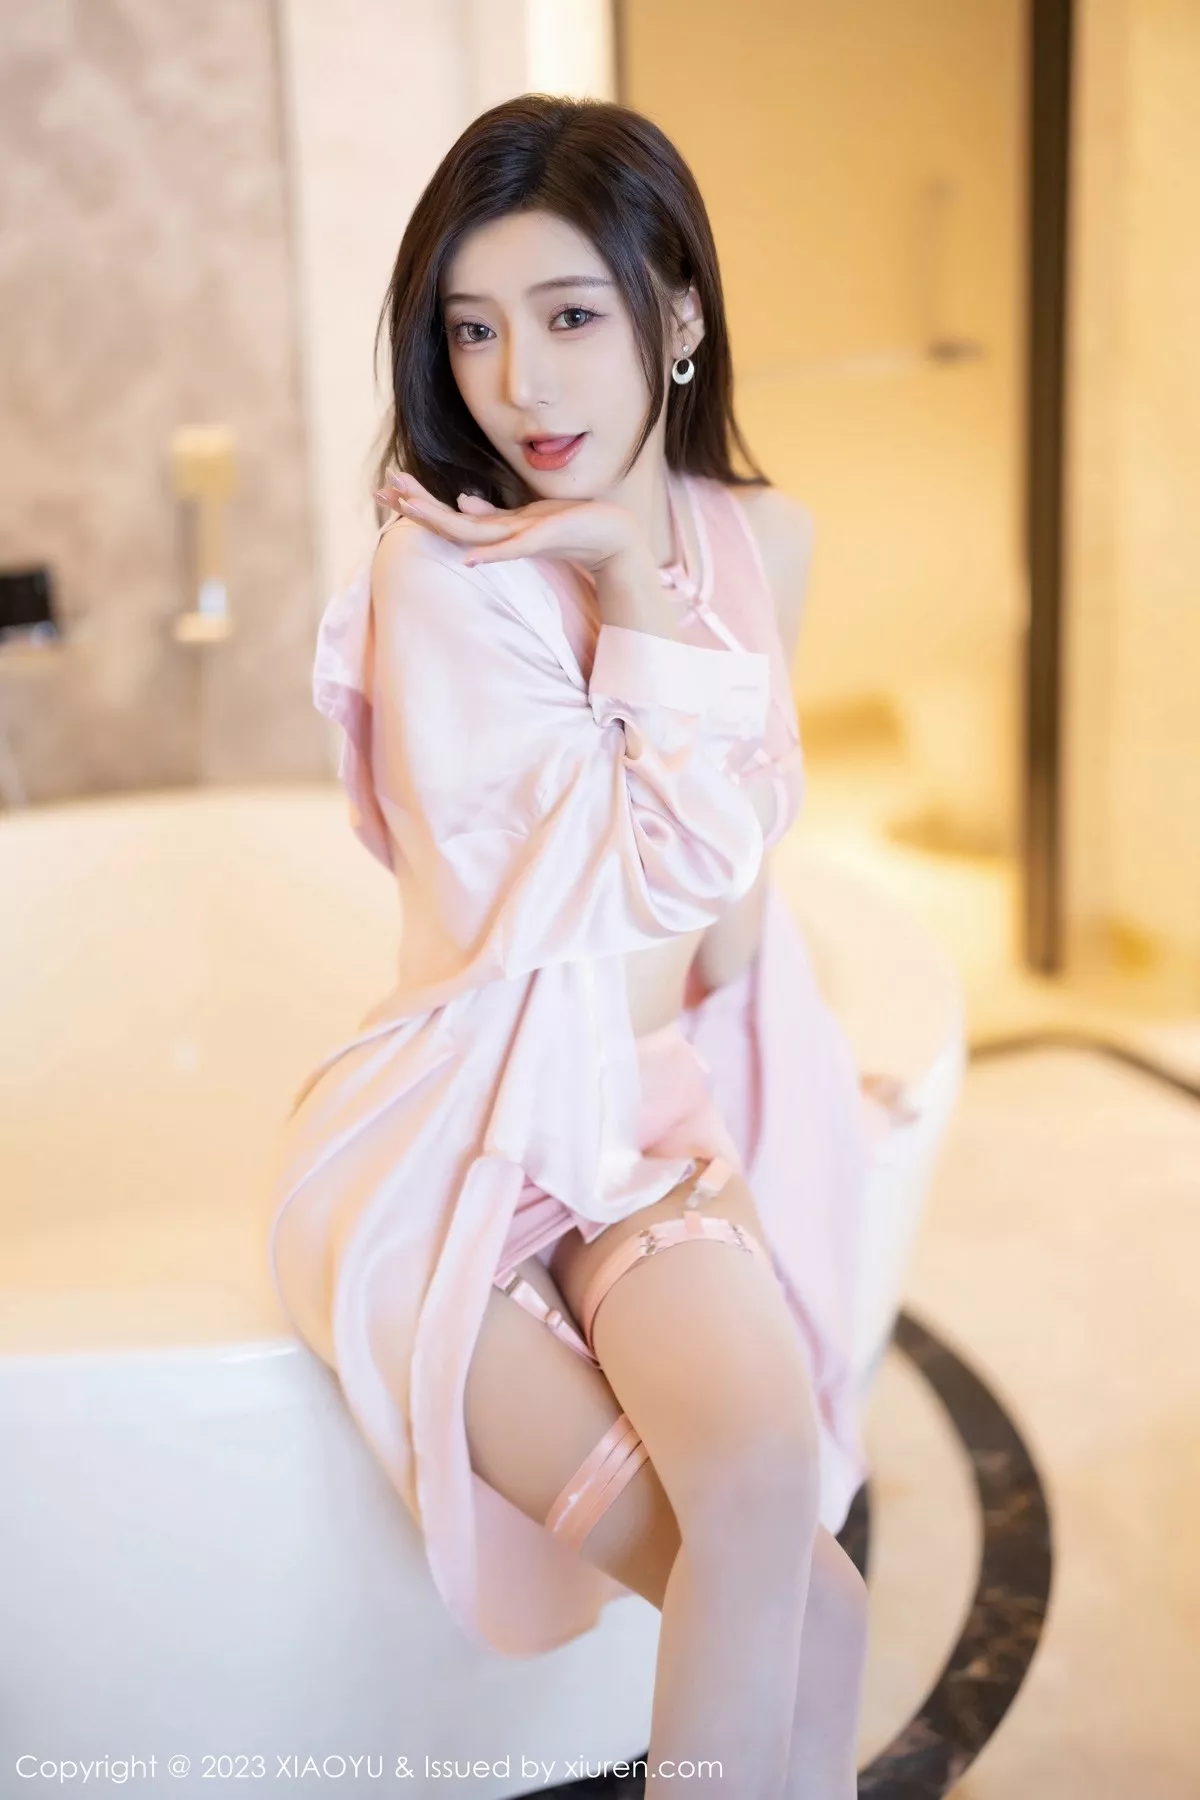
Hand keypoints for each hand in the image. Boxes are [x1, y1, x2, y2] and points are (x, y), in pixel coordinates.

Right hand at [374, 469, 641, 573]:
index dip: (418, 501)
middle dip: (414, 506)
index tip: (387, 486)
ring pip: (469, 533)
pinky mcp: (540, 542)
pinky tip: (469, 558)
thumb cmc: (571, 527)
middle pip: (448, 523)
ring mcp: (518, 540)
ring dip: (438, 521)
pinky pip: (510, 550)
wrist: (611, 540)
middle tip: (380, 491)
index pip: (448, 515)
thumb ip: (491, 514)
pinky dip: (489, 554)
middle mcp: (501, 537)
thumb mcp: (527, 516)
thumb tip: (462, 501)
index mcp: (497, 529)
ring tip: (408, 507)